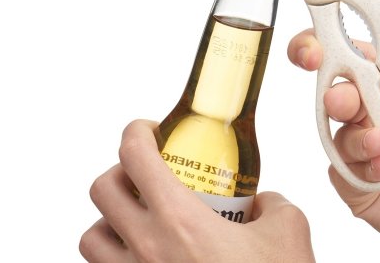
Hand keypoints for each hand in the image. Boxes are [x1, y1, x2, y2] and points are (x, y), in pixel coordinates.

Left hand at [80, 120, 314, 262]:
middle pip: (101, 189)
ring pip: (90, 238)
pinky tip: (147, 258)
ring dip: (109, 220)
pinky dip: (114, 259)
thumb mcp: (289, 232)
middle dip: (121, 170)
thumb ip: (273, 204)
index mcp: (179, 220)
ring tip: (140, 221)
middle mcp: (145, 250)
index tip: (151, 130)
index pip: (134, 156)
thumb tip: (262, 202)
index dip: (137, 131)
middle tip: (147, 173)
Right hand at [288, 19, 379, 261]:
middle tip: (343, 98)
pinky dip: (366, 166)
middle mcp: (370, 105)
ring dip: (356, 132)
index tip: (316, 41)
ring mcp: (362, 143)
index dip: (320, 39)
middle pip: (328, 85)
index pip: (344, 46)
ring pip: (335, 128)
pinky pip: (345, 169)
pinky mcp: (359, 181)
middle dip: (328, 87)